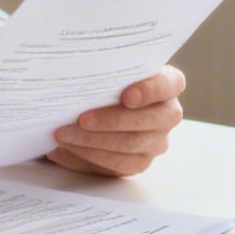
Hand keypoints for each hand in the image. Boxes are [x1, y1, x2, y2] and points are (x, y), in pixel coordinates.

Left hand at [47, 65, 186, 176]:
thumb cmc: (101, 81)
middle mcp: (168, 114)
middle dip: (113, 121)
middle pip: (150, 120)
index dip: (150, 91)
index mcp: (167, 84)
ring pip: (131, 145)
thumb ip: (103, 69)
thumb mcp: (105, 69)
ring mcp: (157, 141)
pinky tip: (69, 147)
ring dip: (93, 140)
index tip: (126, 96)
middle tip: (82, 119)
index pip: (170, 84)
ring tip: (64, 133)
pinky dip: (90, 155)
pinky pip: (119, 164)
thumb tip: (76, 73)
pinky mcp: (139, 162)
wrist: (90, 106)